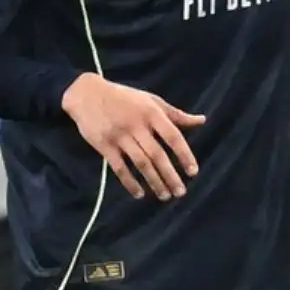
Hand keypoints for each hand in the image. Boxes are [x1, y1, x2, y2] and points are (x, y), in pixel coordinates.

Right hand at [61, 74, 205, 200]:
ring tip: (165, 196)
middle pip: (157, 155)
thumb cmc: (124, 97)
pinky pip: (119, 168)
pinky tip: (139, 194)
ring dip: (154, 182)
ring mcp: (120, 136)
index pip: (172, 136)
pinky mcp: (104, 146)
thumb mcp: (151, 100)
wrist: (87, 93)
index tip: (193, 172)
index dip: (184, 155)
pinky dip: (129, 182)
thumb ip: (176, 114)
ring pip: (140, 163)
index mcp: (151, 113)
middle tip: (180, 192)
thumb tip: (202, 120)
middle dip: (170, 175)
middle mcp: (137, 126)